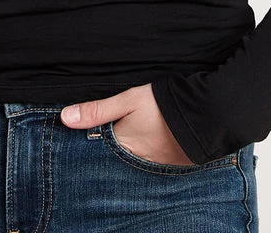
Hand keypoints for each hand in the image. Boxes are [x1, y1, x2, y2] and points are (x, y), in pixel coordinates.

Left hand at [61, 83, 195, 165]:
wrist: (206, 113)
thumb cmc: (164, 104)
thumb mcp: (128, 100)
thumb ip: (97, 110)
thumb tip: (65, 118)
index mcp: (123, 147)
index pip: (97, 154)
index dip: (87, 150)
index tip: (75, 148)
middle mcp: (137, 163)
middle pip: (114, 163)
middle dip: (105, 159)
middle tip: (96, 152)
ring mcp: (156, 168)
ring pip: (132, 166)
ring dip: (125, 160)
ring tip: (121, 151)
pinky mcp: (172, 167)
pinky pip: (150, 169)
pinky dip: (143, 162)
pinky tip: (143, 152)